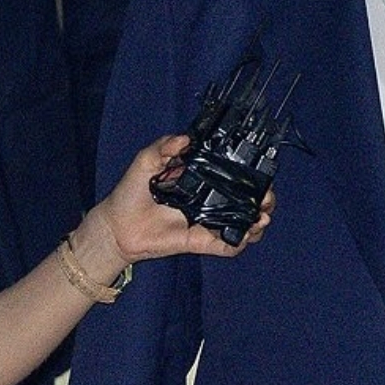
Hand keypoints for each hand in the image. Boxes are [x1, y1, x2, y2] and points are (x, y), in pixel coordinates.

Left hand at [89, 134, 275, 267]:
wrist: (117, 226)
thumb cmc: (130, 193)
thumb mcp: (145, 162)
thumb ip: (164, 147)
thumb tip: (185, 138)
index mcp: (200, 181)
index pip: (233, 176)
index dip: (251, 175)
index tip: (261, 172)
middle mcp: (209, 202)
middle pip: (246, 202)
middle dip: (263, 200)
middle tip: (266, 199)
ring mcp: (207, 223)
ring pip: (242, 225)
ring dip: (257, 223)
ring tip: (261, 218)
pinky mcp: (201, 242)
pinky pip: (226, 247)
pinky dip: (238, 243)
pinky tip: (245, 234)